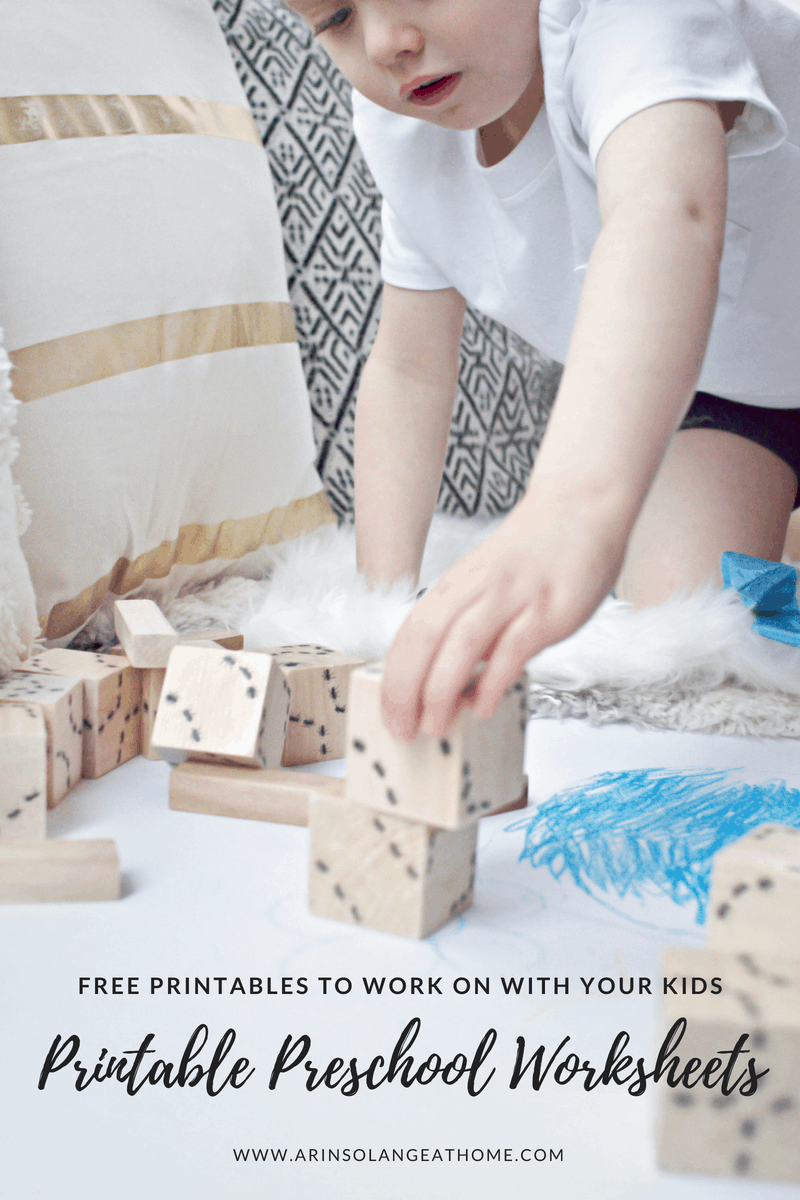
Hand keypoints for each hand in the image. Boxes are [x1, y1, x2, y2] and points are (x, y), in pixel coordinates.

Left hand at [380, 488, 626, 739]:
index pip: (410, 633)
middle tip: (401, 730)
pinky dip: (493, 681)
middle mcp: (477, 588)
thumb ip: (468, 626)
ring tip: (434, 728)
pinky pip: (513, 648)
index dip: (394, 677)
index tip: (388, 713)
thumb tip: (449, 680)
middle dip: (405, 689)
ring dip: (441, 690)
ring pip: (462, 644)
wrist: (580, 508)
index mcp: (456, 585)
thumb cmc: (533, 555)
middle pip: (425, 638)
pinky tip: (483, 706)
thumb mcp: (486, 585)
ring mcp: (513, 597)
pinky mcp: (549, 610)